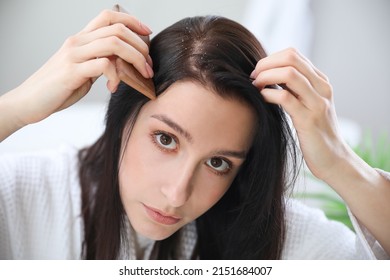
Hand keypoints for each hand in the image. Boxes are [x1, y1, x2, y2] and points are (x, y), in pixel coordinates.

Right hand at [13, 9, 153, 125]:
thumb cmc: (57, 88)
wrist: (29, 102)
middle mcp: (77, 42)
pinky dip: (116, 77)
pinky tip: (113, 88)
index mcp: (81, 39)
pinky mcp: (72, 71)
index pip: (108, 16)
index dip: (131, 21)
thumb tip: (123, 63)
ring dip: (135, 59)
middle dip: (141, 46)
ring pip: (114, 44)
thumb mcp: (82, 71)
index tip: (147, 33)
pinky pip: (104, 65)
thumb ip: (99, 62)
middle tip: (149, 65)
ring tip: (142, 74)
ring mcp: (74, 55)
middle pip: (117, 29)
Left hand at [250, 48, 349, 181]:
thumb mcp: (307, 105)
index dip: (270, 59)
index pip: (293, 54)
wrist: (333, 159)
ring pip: (289, 74)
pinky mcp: (309, 120)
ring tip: (255, 86)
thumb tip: (268, 75)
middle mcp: (322, 87)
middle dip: (265, 64)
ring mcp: (317, 103)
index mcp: (321, 81)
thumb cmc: (314, 133)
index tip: (258, 72)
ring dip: (265, 76)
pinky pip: (285, 97)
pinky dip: (268, 94)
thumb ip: (294, 89)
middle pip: (291, 58)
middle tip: (253, 77)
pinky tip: (261, 98)